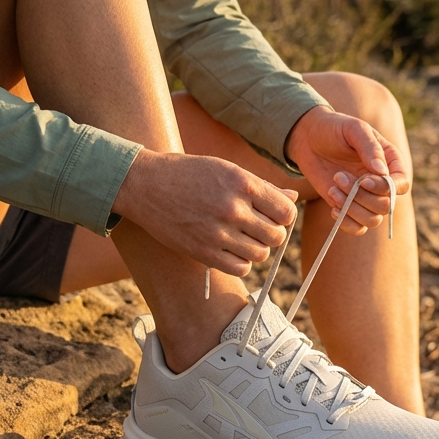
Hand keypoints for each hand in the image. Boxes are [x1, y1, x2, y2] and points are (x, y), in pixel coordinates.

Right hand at [112, 149, 298, 275]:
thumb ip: (261, 186)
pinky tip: (231, 249)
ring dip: (256, 248)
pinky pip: (241, 268)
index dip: (283, 215)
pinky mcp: (203, 252)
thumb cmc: (188, 173)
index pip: (286, 211)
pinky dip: (242, 262)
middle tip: (256, 226)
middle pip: (276, 235)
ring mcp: (218, 233)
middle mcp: (233, 208)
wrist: (146, 185)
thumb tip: (292, 197)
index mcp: (242, 183)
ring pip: (261, 254)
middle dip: (271, 232)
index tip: (272, 213)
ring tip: (242, 237)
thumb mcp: (226, 169)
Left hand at [285, 106, 409, 234]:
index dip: (386, 187)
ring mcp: (366, 196)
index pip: (401, 184)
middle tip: (338, 177)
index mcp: (390, 162)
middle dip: (362, 197)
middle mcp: (381, 183)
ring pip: (372, 220)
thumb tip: (381, 171)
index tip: (364, 180)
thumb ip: (369, 147)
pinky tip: (333, 207)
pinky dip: (346, 222)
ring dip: (351, 208)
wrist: (308, 138)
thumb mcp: (353, 129)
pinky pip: (358, 228)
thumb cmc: (334, 129)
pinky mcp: (349, 206)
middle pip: (386, 206)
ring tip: (333, 189)